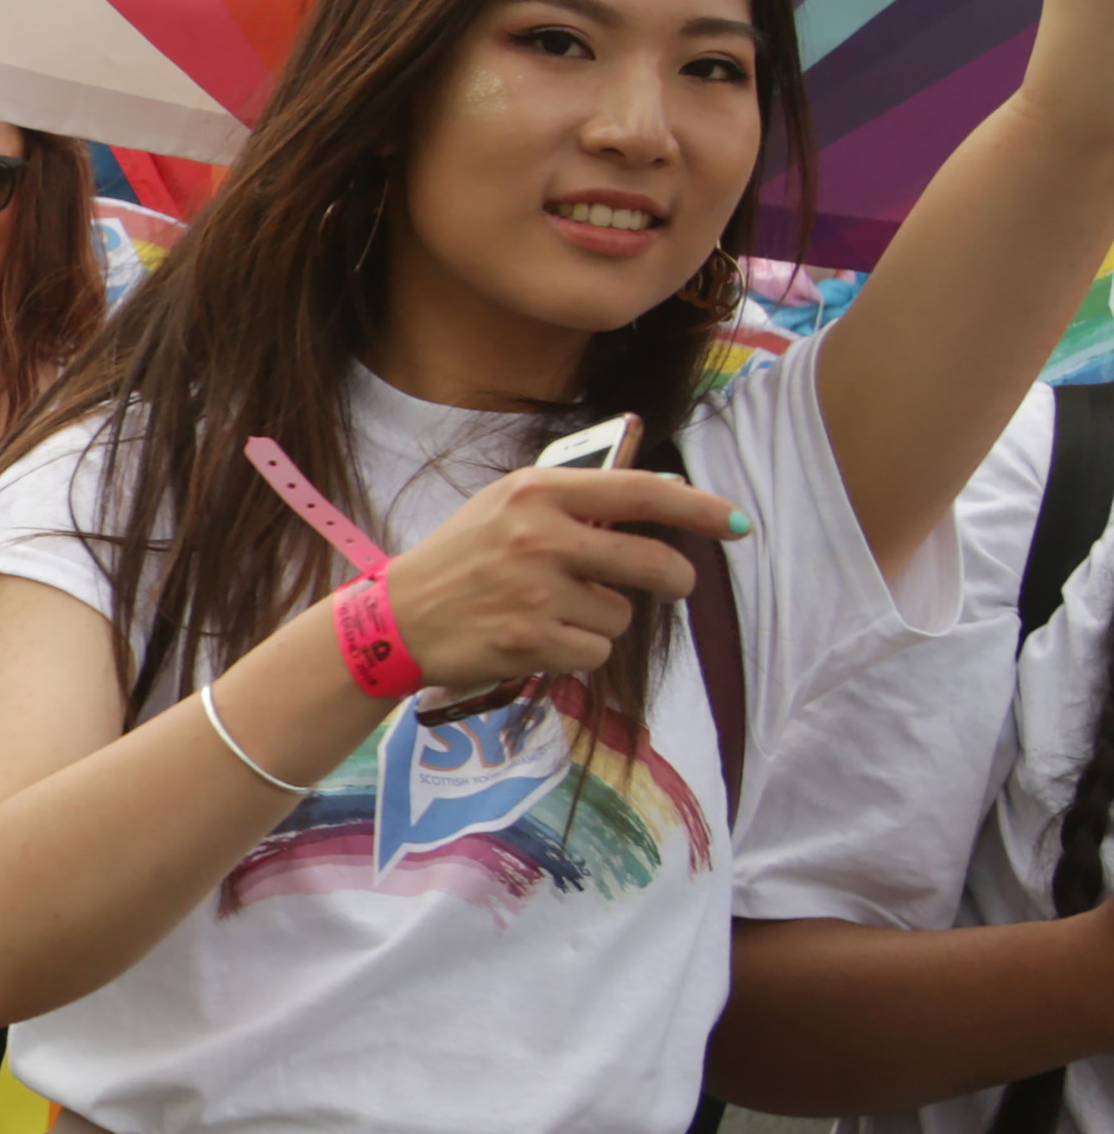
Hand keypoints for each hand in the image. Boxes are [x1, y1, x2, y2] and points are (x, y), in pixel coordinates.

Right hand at [377, 466, 741, 689]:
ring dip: (603, 619)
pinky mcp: (532, 641)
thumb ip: (576, 496)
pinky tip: (540, 638)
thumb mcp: (506, 505)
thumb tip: (659, 481)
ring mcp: (536, 592)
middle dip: (674, 578)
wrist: (398, 618)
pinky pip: (595, 651)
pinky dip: (577, 650)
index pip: (640, 491)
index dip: (698, 508)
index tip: (735, 521)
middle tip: (673, 583)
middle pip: (653, 563)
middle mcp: (540, 537)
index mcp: (538, 492)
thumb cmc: (460, 556)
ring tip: (555, 612)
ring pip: (622, 614)